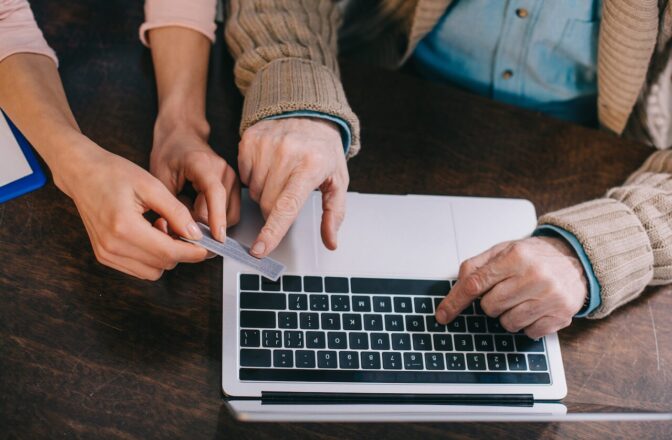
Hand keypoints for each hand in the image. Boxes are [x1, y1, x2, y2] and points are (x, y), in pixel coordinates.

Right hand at [58, 140, 208, 279]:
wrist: (82, 173)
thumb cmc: (113, 173)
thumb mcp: (151, 185)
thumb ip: (176, 212)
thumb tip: (195, 234)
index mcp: (123, 227)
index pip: (168, 252)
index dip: (192, 252)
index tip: (207, 247)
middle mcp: (112, 246)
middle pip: (162, 264)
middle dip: (179, 250)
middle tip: (178, 226)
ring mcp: (106, 254)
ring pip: (152, 272)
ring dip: (164, 255)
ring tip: (159, 227)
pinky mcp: (104, 256)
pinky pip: (138, 269)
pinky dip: (151, 257)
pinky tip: (149, 234)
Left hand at [150, 122, 240, 240]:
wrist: (182, 136)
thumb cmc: (169, 154)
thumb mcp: (160, 178)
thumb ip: (171, 206)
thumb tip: (183, 232)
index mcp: (203, 164)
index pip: (215, 192)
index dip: (216, 217)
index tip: (216, 237)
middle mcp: (223, 170)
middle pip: (224, 210)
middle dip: (205, 225)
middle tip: (183, 227)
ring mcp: (232, 178)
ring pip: (230, 215)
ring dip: (212, 223)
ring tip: (190, 217)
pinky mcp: (234, 186)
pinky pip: (231, 211)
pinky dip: (217, 218)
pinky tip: (200, 212)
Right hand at [238, 117, 348, 256]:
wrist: (309, 114)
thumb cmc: (324, 151)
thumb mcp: (337, 181)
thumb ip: (334, 213)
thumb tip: (331, 241)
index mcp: (311, 166)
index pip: (287, 207)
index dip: (272, 232)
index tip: (260, 250)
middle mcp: (287, 153)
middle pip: (268, 204)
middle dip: (275, 211)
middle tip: (288, 196)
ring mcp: (266, 145)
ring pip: (255, 192)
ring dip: (265, 194)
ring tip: (281, 177)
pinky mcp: (250, 140)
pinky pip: (244, 176)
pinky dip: (255, 178)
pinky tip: (269, 167)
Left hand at [435, 237, 587, 338]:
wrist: (574, 259)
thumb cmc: (534, 256)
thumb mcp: (503, 250)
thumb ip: (477, 265)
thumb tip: (457, 286)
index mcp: (516, 257)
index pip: (475, 284)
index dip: (455, 302)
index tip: (443, 315)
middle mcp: (535, 276)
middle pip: (490, 307)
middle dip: (492, 302)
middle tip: (506, 291)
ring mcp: (550, 298)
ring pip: (507, 323)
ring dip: (509, 315)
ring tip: (522, 298)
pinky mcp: (561, 315)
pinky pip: (528, 333)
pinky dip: (527, 324)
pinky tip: (535, 308)